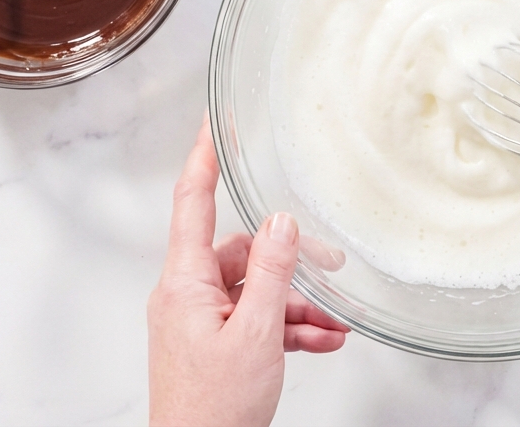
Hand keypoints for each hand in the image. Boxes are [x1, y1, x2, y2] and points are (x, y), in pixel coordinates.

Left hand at [148, 117, 349, 426]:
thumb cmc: (213, 410)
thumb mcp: (256, 333)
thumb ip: (270, 272)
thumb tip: (281, 222)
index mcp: (184, 283)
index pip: (192, 201)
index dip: (203, 157)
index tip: (213, 122)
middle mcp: (185, 296)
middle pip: (239, 253)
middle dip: (287, 261)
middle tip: (329, 266)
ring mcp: (198, 322)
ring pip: (253, 291)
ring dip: (295, 303)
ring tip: (335, 322)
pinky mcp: (212, 346)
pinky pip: (253, 321)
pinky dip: (287, 327)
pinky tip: (322, 340)